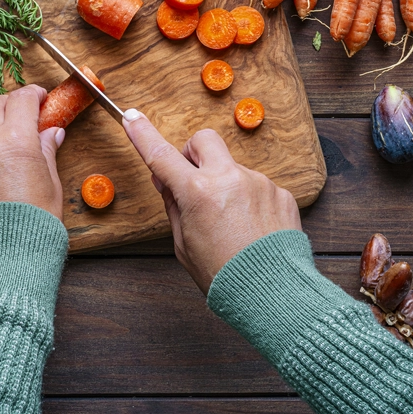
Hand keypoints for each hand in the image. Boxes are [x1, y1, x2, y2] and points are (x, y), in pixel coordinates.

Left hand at [0, 85, 64, 221]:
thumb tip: (52, 133)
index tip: (40, 100)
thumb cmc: (34, 224)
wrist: (7, 258)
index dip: (34, 95)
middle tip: (20, 115)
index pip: (22, 99)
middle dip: (7, 104)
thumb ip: (47, 150)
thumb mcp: (51, 182)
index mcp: (16, 141)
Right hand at [123, 110, 300, 292]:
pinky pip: (257, 186)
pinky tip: (252, 229)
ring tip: (231, 225)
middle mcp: (229, 179)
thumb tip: (166, 181)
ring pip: (232, 168)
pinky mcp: (280, 193)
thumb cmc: (225, 277)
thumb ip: (174, 206)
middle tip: (193, 178)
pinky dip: (250, 201)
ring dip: (225, 185)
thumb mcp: (184, 245)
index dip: (142, 134)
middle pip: (204, 140)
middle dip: (193, 153)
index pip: (161, 155)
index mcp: (198, 193)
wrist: (275, 295)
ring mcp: (258, 183)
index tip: (131, 118)